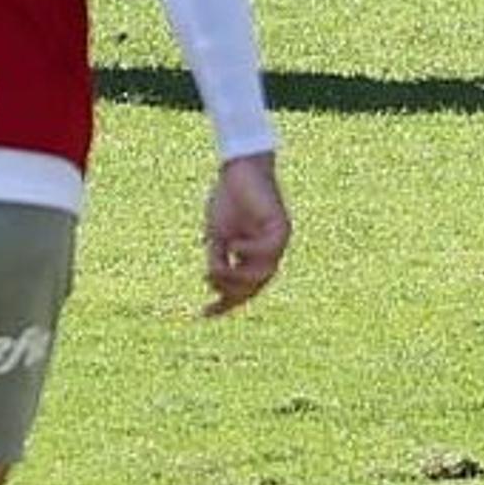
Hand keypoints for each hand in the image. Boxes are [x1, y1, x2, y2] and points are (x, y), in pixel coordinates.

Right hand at [202, 153, 287, 315]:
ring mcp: (277, 243)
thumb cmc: (227, 199)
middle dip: (229, 290)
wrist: (238, 168)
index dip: (223, 304)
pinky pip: (268, 252)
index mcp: (252, 258)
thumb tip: (215, 280)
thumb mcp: (217, 236)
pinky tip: (234, 245)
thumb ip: (218, 259)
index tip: (202, 315)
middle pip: (253, 288)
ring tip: (217, 266)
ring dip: (238, 276)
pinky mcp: (281, 228)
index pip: (241, 290)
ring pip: (262, 275)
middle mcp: (268, 255)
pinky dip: (249, 253)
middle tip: (209, 280)